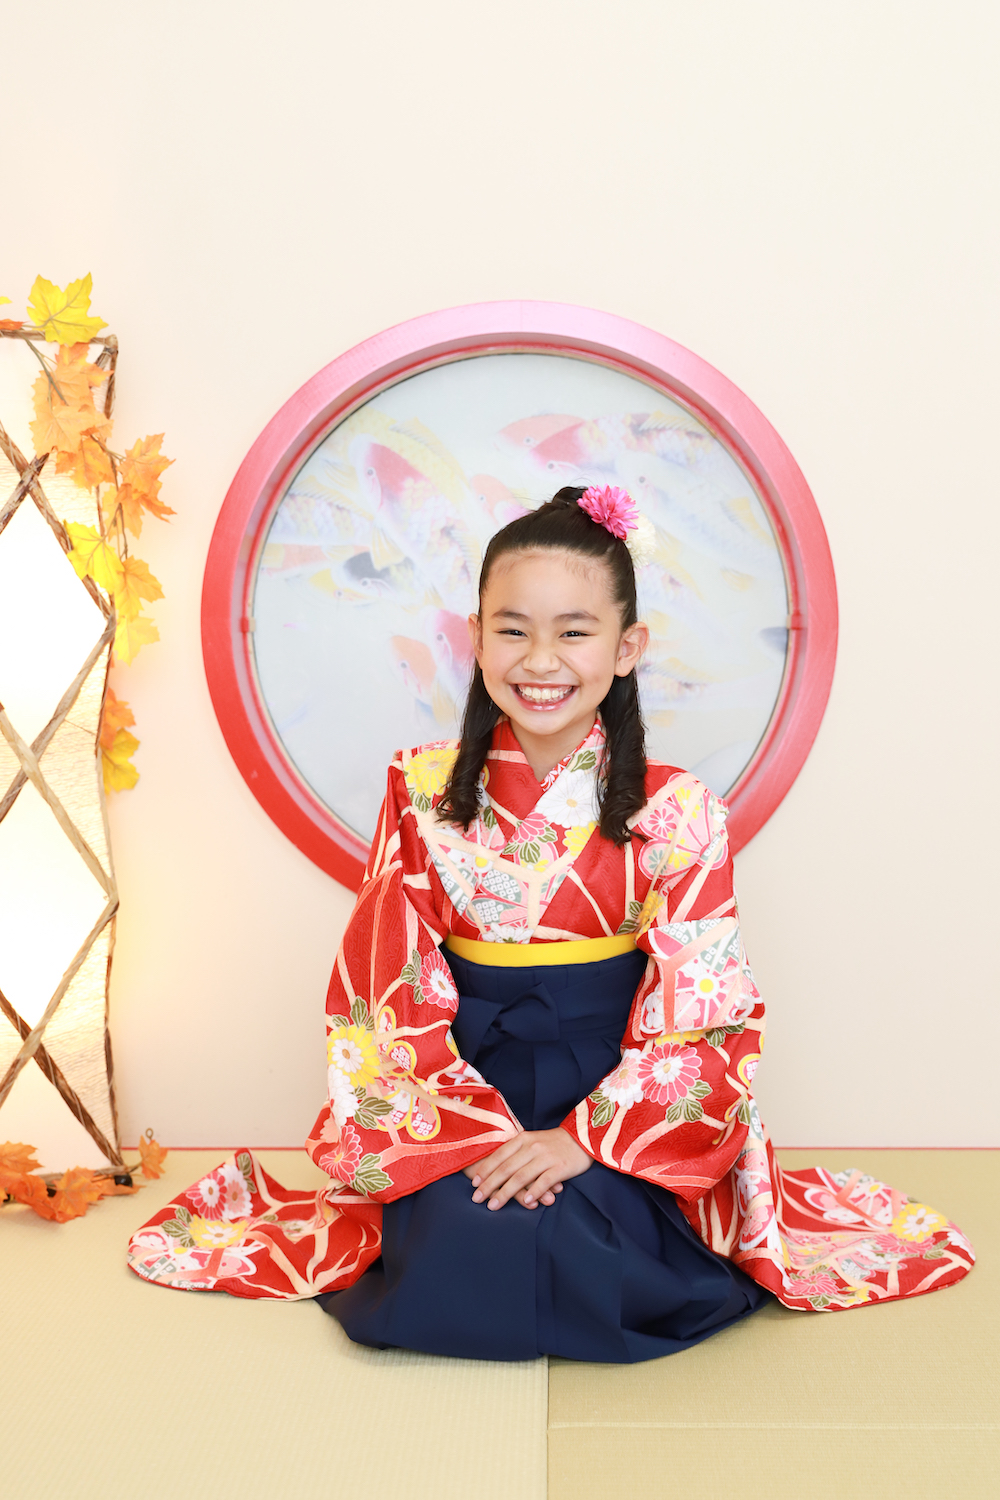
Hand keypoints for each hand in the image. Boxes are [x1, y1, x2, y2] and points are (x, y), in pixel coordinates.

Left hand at [462, 1129, 591, 1210]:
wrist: (583, 1137)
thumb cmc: (553, 1143)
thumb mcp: (532, 1140)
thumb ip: (515, 1152)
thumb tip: (494, 1170)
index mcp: (523, 1139)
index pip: (500, 1155)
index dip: (486, 1170)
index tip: (474, 1184)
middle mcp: (532, 1147)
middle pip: (507, 1168)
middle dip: (489, 1185)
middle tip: (477, 1199)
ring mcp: (546, 1157)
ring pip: (521, 1177)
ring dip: (506, 1193)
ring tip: (494, 1205)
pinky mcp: (560, 1167)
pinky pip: (544, 1181)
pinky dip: (534, 1192)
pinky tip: (526, 1202)